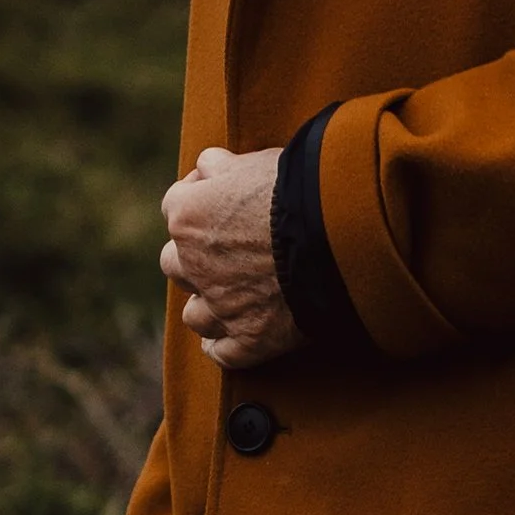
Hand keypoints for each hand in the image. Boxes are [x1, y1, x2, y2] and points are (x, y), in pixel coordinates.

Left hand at [162, 143, 299, 368]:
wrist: (340, 232)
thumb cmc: (301, 187)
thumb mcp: (258, 161)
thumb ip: (224, 167)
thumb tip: (209, 167)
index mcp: (189, 216)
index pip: (175, 206)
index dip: (199, 201)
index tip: (221, 198)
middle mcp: (194, 263)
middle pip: (174, 263)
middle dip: (195, 257)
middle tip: (227, 250)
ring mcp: (221, 306)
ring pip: (194, 314)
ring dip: (208, 305)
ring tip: (232, 297)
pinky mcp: (250, 338)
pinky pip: (223, 353)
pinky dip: (226, 347)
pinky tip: (236, 338)